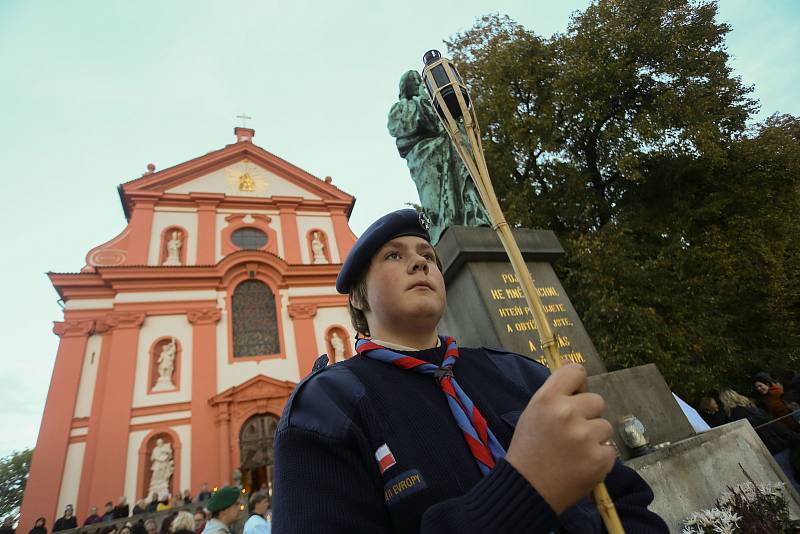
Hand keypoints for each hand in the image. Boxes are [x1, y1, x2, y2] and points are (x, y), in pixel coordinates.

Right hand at [504, 364, 614, 513]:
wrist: (527, 489)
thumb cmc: (529, 449)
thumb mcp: (533, 413)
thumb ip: (555, 395)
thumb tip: (575, 375)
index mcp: (547, 399)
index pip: (576, 371)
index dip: (578, 383)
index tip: (574, 395)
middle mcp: (567, 413)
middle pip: (596, 400)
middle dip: (588, 414)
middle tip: (571, 432)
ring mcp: (585, 437)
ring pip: (605, 425)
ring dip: (594, 437)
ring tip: (574, 451)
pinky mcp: (600, 459)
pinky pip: (610, 449)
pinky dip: (599, 457)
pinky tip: (581, 464)